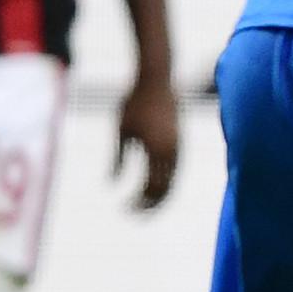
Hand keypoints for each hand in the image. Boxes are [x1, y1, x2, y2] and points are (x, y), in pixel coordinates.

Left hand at [115, 69, 178, 208]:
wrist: (157, 79)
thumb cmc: (134, 103)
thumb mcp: (122, 131)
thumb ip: (118, 159)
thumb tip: (111, 183)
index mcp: (156, 151)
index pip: (150, 188)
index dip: (139, 202)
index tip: (126, 209)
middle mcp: (172, 152)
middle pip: (165, 189)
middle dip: (150, 204)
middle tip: (134, 212)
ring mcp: (179, 147)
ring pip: (173, 181)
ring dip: (159, 194)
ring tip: (143, 203)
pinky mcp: (180, 141)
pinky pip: (175, 169)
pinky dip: (165, 182)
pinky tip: (152, 185)